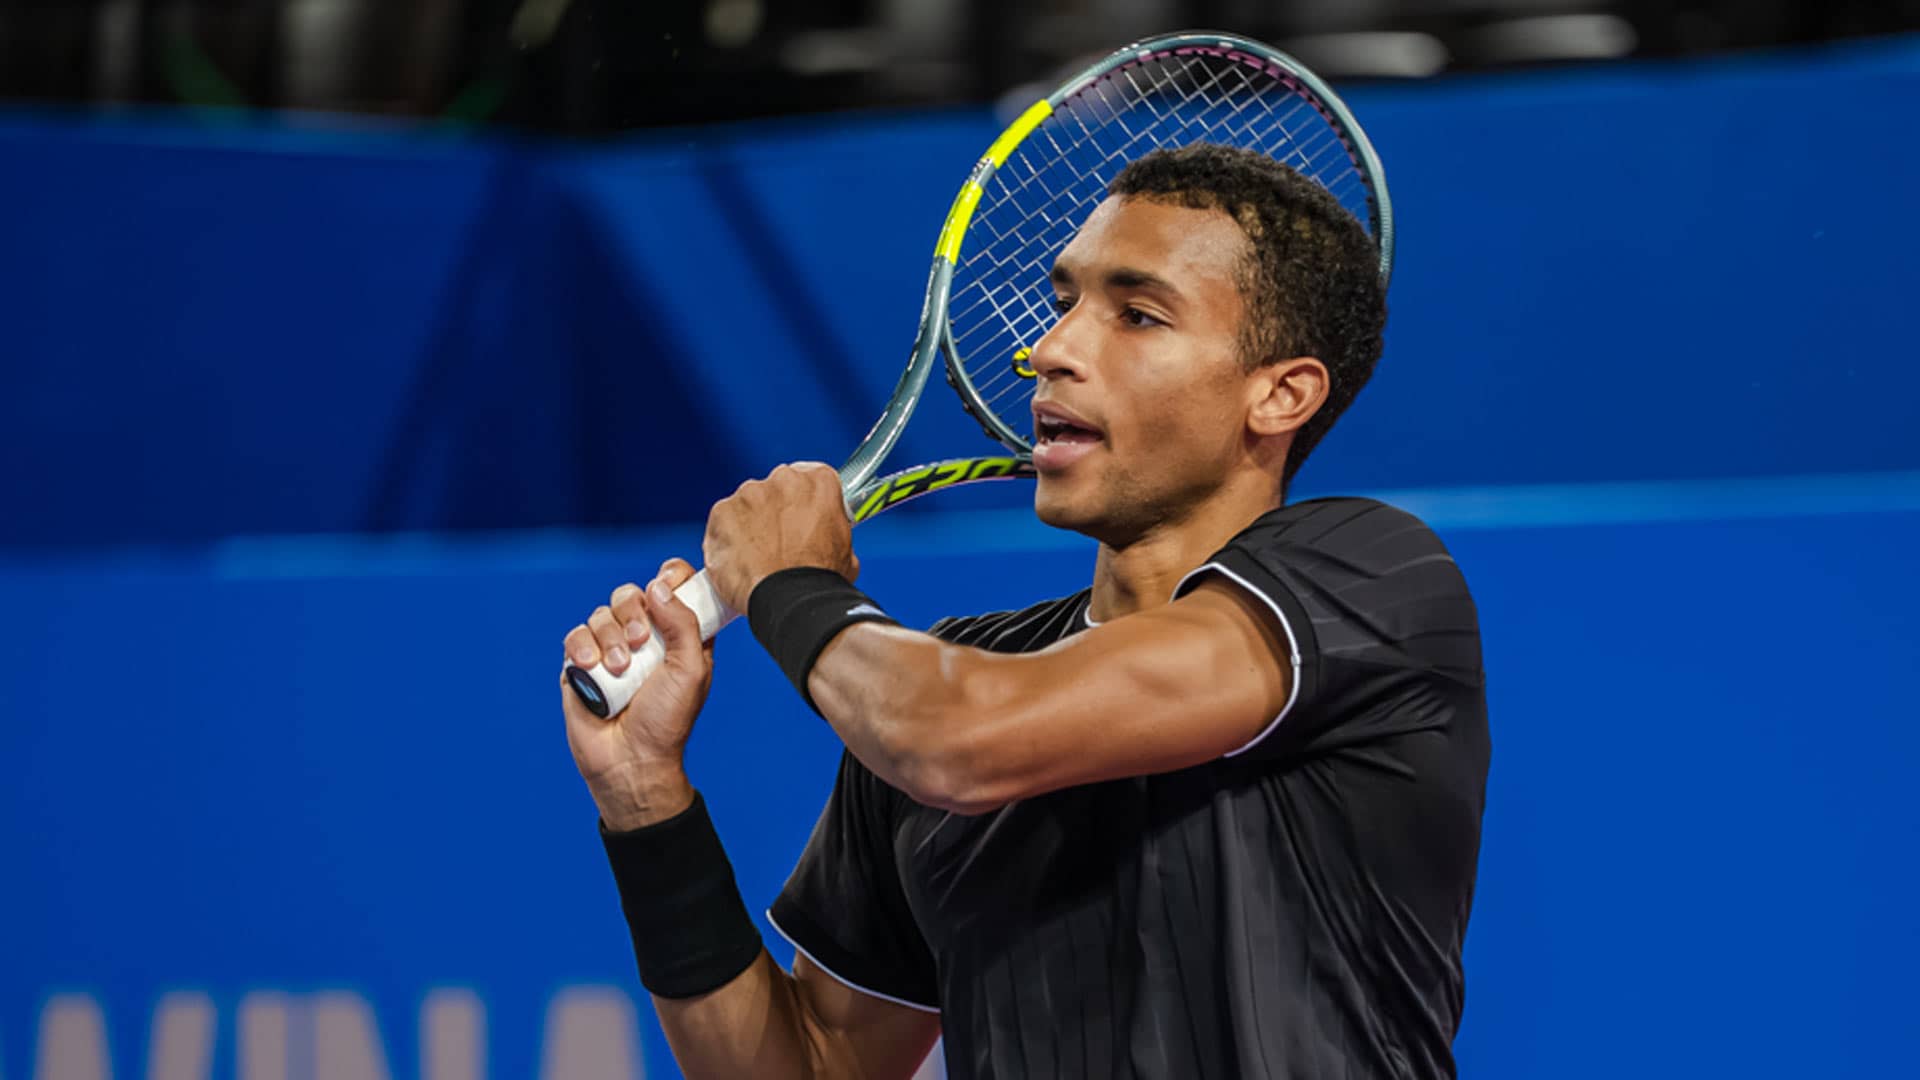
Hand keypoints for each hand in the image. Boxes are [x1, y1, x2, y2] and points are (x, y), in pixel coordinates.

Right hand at [559, 558, 712, 829]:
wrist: (630, 760)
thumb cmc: (667, 720)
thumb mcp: (692, 670)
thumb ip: (684, 623)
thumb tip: (659, 585)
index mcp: (677, 635)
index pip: (671, 588)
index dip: (670, 577)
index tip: (668, 580)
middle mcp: (644, 637)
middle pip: (631, 594)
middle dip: (634, 611)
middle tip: (642, 642)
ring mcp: (610, 649)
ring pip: (602, 614)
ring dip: (610, 637)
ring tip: (620, 669)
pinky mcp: (581, 665)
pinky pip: (575, 636)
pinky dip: (582, 647)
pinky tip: (592, 667)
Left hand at [703, 462, 858, 613]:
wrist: (789, 600)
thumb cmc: (818, 581)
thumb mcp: (845, 554)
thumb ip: (832, 533)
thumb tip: (826, 542)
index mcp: (819, 482)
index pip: (810, 477)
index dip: (804, 500)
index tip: (800, 516)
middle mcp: (783, 479)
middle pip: (776, 488)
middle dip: (776, 510)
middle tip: (779, 542)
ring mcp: (749, 494)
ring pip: (748, 504)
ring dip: (750, 523)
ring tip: (757, 557)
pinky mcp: (722, 512)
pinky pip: (723, 521)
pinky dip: (727, 538)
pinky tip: (738, 560)